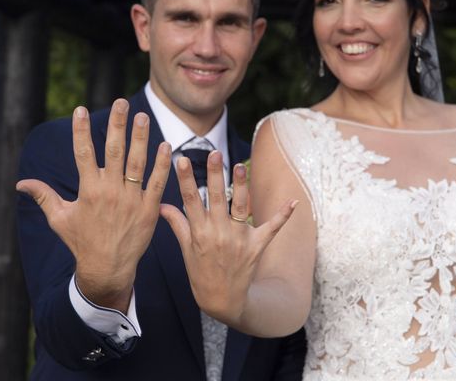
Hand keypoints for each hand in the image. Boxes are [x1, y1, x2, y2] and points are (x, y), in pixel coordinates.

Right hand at [16, 100, 170, 312]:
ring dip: (141, 137)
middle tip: (120, 103)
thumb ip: (43, 196)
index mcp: (88, 190)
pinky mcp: (149, 208)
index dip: (80, 130)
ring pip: (138, 162)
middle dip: (116, 125)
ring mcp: (132, 199)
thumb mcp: (60, 219)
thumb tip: (20, 183)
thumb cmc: (81, 242)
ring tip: (142, 116)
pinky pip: (157, 182)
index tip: (80, 109)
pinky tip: (166, 145)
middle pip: (114, 151)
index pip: (83, 153)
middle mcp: (110, 191)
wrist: (108, 268)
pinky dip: (162, 164)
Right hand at [160, 151, 296, 325]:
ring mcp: (238, 240)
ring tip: (240, 166)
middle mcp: (218, 234)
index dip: (184, 179)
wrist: (222, 302)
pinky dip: (283, 215)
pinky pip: (272, 228)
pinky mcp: (256, 247)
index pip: (189, 200)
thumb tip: (160, 205)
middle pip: (216, 198)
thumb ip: (177, 224)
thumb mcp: (186, 250)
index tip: (180, 159)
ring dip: (240, 186)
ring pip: (239, 207)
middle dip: (214, 174)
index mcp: (199, 233)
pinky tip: (294, 202)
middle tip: (214, 153)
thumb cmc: (201, 273)